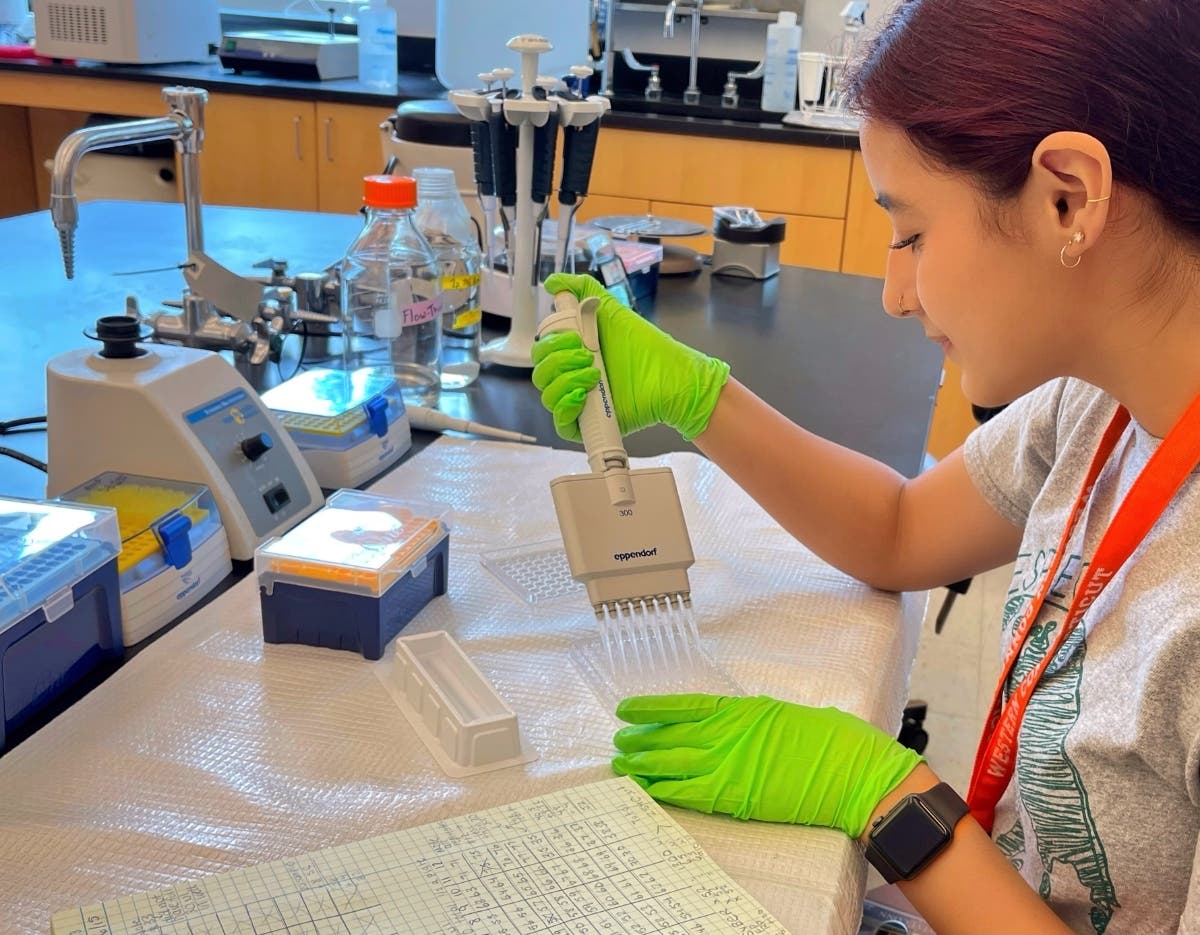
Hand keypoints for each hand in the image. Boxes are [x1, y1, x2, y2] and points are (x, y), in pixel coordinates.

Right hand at [531, 273, 729, 441]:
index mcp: (572, 353)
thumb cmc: (644, 346)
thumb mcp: (611, 309)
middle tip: (588, 355)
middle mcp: (571, 377)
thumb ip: (583, 289)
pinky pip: (560, 425)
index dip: (550, 343)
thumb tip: (552, 282)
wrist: (669, 376)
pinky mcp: (588, 426)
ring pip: (548, 397)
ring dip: (565, 382)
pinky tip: (581, 397)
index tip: (575, 337)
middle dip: (559, 361)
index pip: (542, 351)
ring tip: (594, 375)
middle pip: (541, 373)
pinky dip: (565, 409)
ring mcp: (579, 402)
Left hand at [612, 693, 921, 837]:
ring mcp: (728, 768)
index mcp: (737, 710)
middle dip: (639, 741)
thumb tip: (728, 723)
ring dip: (642, 767)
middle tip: (618, 743)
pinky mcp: (735, 798)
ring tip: (621, 766)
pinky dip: (663, 792)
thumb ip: (746, 718)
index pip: (679, 706)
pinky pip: (689, 795)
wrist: (851, 771)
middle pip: (668, 738)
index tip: (625, 709)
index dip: (648, 709)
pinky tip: (646, 791)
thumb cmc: (827, 739)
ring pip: (670, 767)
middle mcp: (726, 736)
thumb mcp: (779, 713)